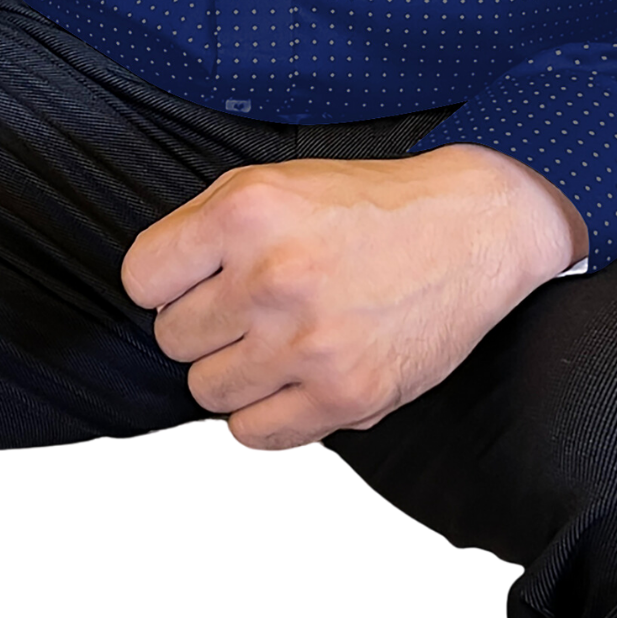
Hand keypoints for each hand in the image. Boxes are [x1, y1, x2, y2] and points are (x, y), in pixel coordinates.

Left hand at [119, 144, 586, 449]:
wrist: (474, 228)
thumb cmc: (372, 208)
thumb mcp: (276, 183)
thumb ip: (205, 232)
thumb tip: (154, 296)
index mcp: (246, 212)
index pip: (142, 279)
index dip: (169, 281)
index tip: (201, 279)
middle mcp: (272, 276)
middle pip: (173, 339)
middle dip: (207, 325)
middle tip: (256, 306)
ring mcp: (309, 342)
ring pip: (207, 390)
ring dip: (237, 370)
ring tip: (283, 338)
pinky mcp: (346, 395)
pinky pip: (253, 433)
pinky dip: (266, 412)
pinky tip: (297, 376)